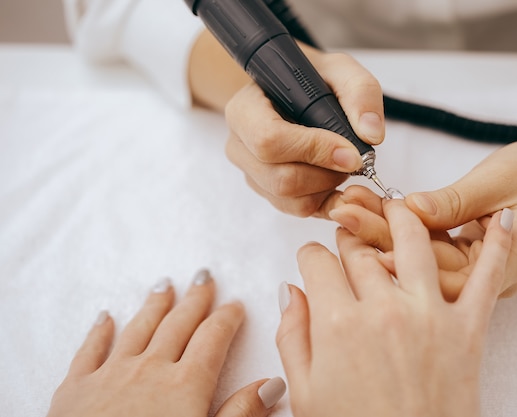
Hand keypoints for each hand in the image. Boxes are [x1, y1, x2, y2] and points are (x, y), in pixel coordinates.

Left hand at [47, 270, 285, 416]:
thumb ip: (240, 413)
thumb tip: (272, 384)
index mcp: (185, 385)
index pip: (213, 339)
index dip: (227, 319)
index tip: (235, 305)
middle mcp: (150, 369)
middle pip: (178, 324)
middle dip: (195, 299)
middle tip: (204, 277)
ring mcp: (111, 374)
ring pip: (138, 328)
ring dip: (154, 305)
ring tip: (165, 285)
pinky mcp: (76, 388)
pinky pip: (90, 350)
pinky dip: (99, 331)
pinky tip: (105, 317)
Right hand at [223, 49, 384, 216]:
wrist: (293, 93)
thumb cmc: (311, 80)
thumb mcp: (339, 70)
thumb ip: (360, 92)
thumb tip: (370, 134)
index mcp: (245, 109)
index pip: (269, 140)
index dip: (314, 150)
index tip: (351, 153)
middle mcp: (240, 145)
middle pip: (280, 178)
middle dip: (326, 175)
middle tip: (353, 160)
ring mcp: (251, 173)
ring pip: (289, 199)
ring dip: (326, 188)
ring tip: (341, 165)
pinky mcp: (267, 192)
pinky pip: (296, 209)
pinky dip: (324, 200)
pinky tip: (336, 179)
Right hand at [276, 200, 512, 416]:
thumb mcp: (305, 393)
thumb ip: (292, 335)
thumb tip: (290, 290)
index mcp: (336, 324)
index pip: (316, 263)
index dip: (309, 255)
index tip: (312, 258)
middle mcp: (381, 310)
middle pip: (359, 250)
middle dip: (349, 237)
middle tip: (349, 236)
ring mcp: (428, 315)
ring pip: (413, 242)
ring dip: (403, 216)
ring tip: (397, 206)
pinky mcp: (468, 330)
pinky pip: (487, 278)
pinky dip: (496, 245)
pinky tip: (498, 217)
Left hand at [328, 140, 516, 296]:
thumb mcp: (500, 183)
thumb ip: (455, 201)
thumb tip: (411, 209)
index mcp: (501, 269)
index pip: (441, 273)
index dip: (399, 258)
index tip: (361, 235)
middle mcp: (481, 275)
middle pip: (422, 263)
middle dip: (380, 235)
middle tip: (344, 211)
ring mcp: (469, 264)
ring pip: (418, 251)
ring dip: (383, 226)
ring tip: (348, 204)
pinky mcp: (459, 249)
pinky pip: (424, 239)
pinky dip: (399, 221)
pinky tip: (369, 206)